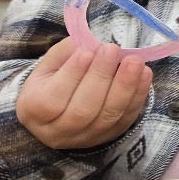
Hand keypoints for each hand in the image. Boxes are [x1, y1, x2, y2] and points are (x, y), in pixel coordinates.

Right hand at [16, 38, 151, 149]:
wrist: (59, 111)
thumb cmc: (52, 81)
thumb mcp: (50, 64)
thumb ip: (67, 53)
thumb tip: (93, 42)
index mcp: (34, 111)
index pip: (52, 99)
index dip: (71, 76)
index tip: (87, 52)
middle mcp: (58, 131)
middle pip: (83, 110)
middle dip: (101, 77)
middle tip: (113, 49)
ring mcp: (86, 138)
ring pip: (107, 117)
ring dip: (125, 87)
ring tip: (134, 61)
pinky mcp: (109, 136)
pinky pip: (126, 118)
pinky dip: (138, 96)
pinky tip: (144, 74)